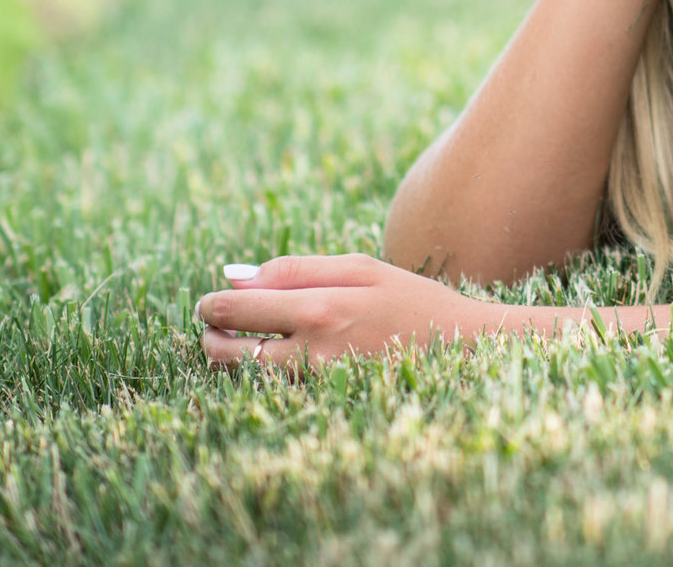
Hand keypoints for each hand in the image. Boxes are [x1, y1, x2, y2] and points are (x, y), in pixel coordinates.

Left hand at [195, 254, 500, 369]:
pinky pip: (272, 392)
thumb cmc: (411, 301)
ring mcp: (316, 385)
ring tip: (240, 341)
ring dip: (228, 359)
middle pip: (226, 351)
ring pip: (242, 378)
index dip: (210, 306)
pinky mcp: (324, 404)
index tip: (210, 302)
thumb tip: (235, 277)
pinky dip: (259, 377)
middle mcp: (311, 351)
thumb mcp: (360, 268)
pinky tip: (273, 360)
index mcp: (318, 308)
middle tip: (216, 324)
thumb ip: (296, 269)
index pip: (235, 309)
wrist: (462, 349)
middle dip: (211, 335)